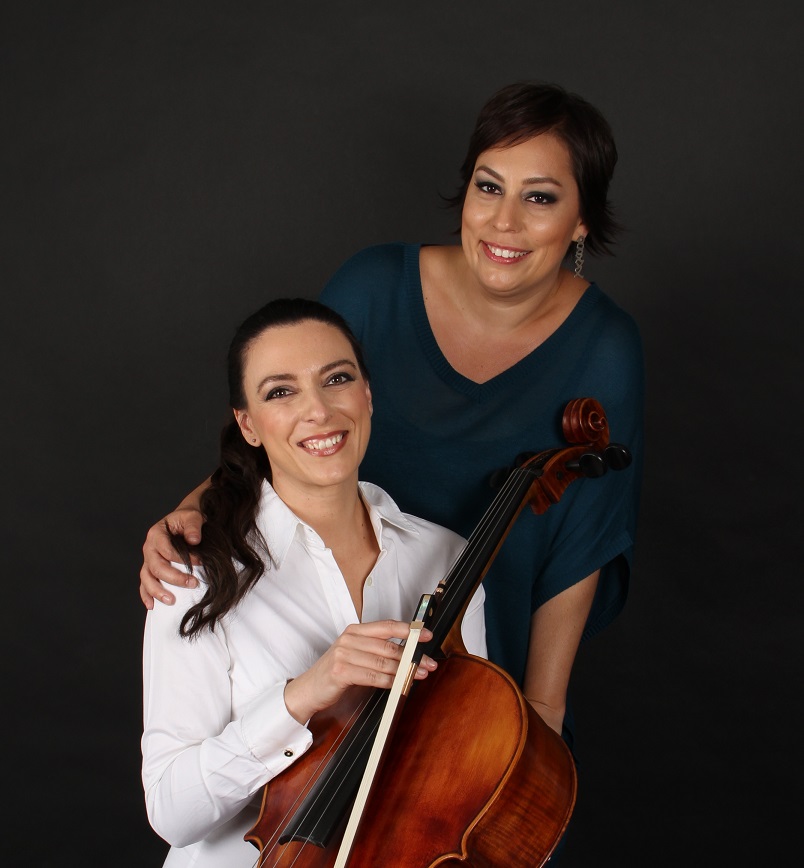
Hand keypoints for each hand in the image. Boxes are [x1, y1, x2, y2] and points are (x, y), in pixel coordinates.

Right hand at [139, 507, 204, 608]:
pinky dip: (146, 595)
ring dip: (157, 591)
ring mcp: (148, 560)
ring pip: (147, 578)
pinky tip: (152, 605)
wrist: (182, 521)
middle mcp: (149, 548)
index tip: (200, 563)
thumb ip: (193, 526)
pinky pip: (144, 584)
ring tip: (171, 601)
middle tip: (192, 584)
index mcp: (156, 534)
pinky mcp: (150, 569)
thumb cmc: (187, 519)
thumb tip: (194, 540)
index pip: (167, 550)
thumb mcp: (193, 516)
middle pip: (156, 567)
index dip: (183, 559)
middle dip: (174, 578)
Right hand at [284, 620, 437, 723]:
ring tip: (419, 674)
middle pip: (388, 645)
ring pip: (383, 662)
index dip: (409, 630)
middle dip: (412, 655)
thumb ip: (377, 650)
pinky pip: (373, 676)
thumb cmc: (336, 672)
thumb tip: (408, 652)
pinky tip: (399, 684)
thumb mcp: (355, 654)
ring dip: (405, 670)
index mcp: (355, 630)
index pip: (387, 626)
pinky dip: (389, 681)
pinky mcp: (341, 672)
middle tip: (428, 663)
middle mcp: (349, 639)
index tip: (426, 635)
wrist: (308, 689)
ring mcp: (344, 654)